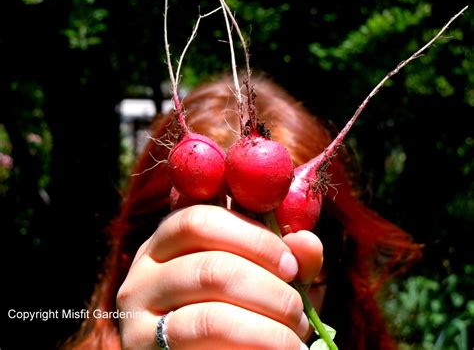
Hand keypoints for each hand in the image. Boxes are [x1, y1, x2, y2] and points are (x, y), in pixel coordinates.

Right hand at [117, 205, 322, 348]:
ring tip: (293, 336)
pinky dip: (255, 344)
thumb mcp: (259, 278)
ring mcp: (138, 311)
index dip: (254, 238)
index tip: (290, 265)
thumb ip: (283, 258)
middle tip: (296, 309)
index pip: (201, 219)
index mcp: (169, 240)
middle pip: (210, 266)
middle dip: (267, 289)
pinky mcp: (141, 346)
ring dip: (267, 326)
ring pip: (209, 313)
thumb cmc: (233, 309)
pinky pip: (202, 342)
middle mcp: (145, 269)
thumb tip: (306, 242)